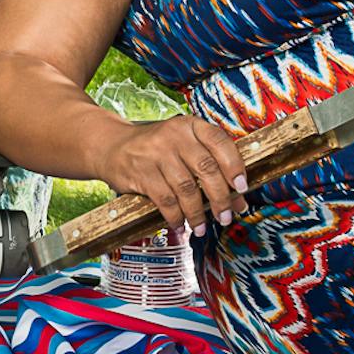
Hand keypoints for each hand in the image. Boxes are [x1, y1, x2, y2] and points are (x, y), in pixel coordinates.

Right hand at [97, 116, 248, 235]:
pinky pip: (165, 200)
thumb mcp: (183, 146)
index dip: (235, 166)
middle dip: (220, 198)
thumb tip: (238, 201)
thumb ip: (210, 167)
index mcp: (190, 125)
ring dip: (197, 213)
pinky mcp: (140, 172)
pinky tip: (179, 225)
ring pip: (186, 189)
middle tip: (225, 217)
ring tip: (201, 227)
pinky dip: (175, 217)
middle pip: (206, 169)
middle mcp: (174, 135)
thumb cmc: (157, 150)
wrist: (111, 145)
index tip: (242, 188)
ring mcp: (156, 153)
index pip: (220, 142)